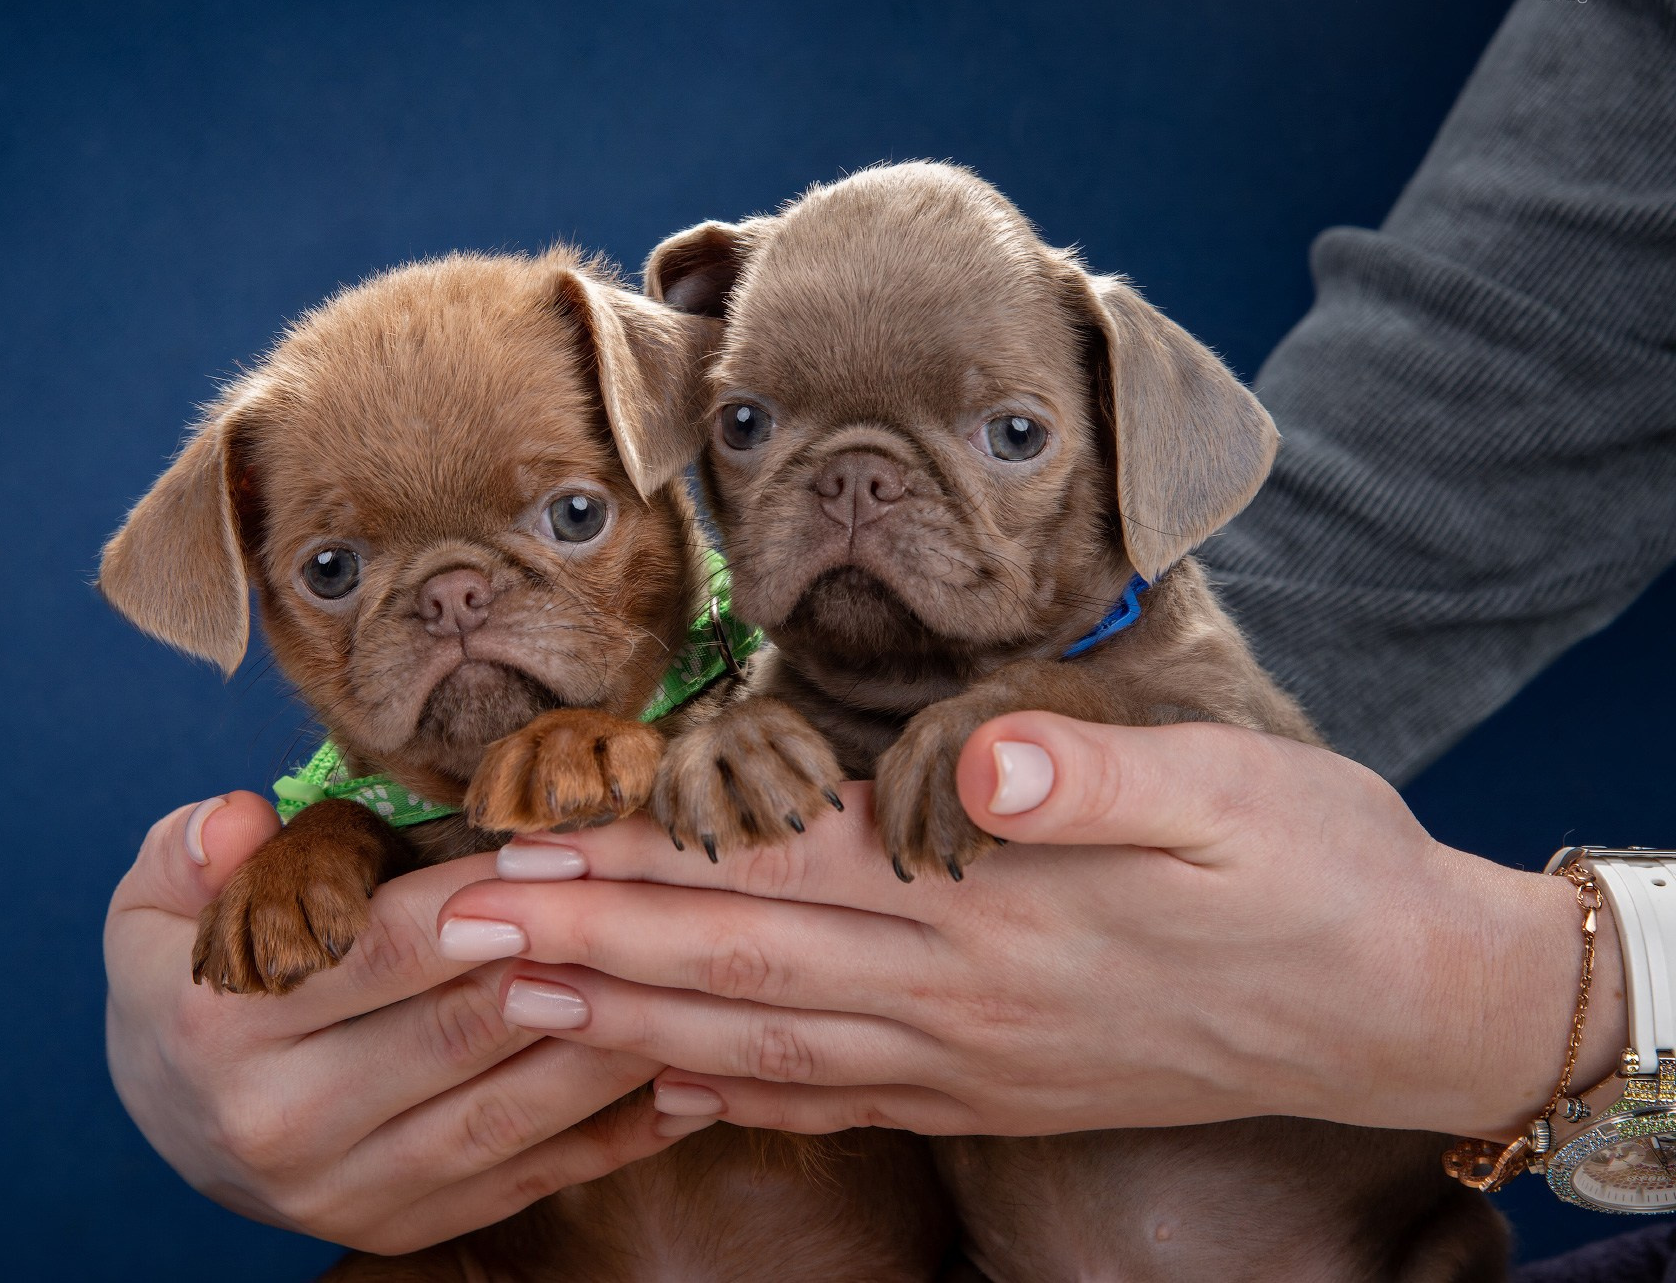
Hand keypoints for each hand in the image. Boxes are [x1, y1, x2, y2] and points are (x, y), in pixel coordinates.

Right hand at [103, 793, 715, 1253]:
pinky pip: (524, 1180)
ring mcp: (346, 1191)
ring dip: (609, 1050)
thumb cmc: (187, 980)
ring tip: (685, 983)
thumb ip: (187, 852)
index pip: (381, 949)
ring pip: (507, 1114)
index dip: (481, 897)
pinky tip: (681, 1085)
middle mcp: (282, 1122)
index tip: (562, 848)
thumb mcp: (155, 903)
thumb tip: (237, 820)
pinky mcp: (401, 1228)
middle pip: (461, 1032)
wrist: (167, 1119)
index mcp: (223, 1026)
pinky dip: (610, 1138)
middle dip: (569, 961)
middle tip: (654, 903)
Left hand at [433, 713, 1623, 1142]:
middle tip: (454, 929)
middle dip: (583, 946)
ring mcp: (968, 1055)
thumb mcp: (1235, 794)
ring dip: (627, 1021)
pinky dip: (736, 1096)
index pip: (774, 872)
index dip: (637, 859)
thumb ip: (1099, 778)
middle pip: (733, 966)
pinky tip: (669, 1088)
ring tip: (518, 1004)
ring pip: (760, 1043)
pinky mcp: (990, 1085)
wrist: (1402, 1004)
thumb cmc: (1320, 875)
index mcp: (996, 905)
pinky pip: (835, 1098)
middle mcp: (959, 994)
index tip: (520, 845)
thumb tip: (985, 757)